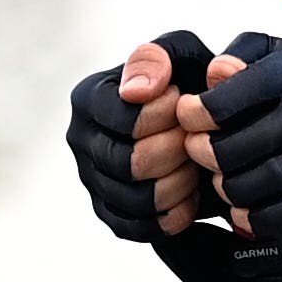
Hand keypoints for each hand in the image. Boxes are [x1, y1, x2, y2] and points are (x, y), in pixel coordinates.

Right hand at [68, 30, 236, 238]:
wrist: (202, 121)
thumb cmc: (190, 82)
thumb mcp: (182, 54)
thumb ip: (158, 57)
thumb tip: (135, 92)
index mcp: (89, 97)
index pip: (125, 120)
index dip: (166, 118)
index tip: (186, 107)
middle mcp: (80, 139)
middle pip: (129, 163)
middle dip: (175, 152)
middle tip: (196, 140)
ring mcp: (90, 178)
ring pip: (133, 199)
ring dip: (177, 185)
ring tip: (195, 165)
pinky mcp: (108, 211)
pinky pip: (135, 227)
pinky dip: (170, 216)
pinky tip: (190, 196)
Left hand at [175, 32, 281, 236]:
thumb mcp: (272, 53)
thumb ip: (237, 55)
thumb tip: (213, 74)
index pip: (221, 103)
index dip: (191, 114)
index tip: (187, 115)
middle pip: (232, 151)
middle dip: (202, 153)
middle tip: (198, 149)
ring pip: (251, 186)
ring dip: (224, 187)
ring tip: (220, 175)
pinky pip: (279, 216)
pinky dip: (251, 218)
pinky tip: (240, 208)